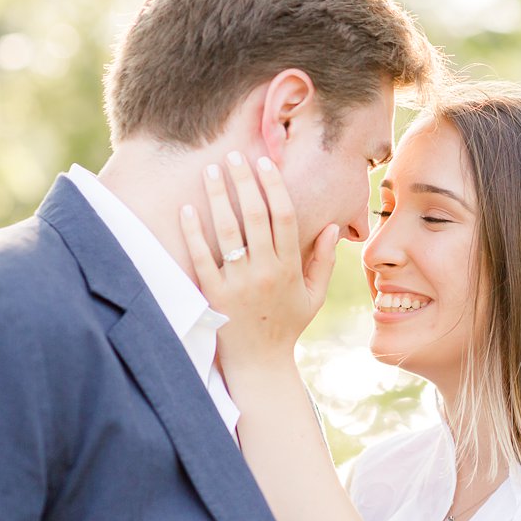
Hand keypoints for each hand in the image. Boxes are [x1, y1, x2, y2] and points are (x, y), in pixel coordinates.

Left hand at [179, 152, 338, 372]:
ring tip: (210, 170)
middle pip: (255, 216)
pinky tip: (186, 208)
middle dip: (244, 181)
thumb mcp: (314, 296)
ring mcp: (239, 283)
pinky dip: (193, 231)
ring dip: (218, 197)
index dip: (274, 186)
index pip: (284, 216)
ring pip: (228, 231)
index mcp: (290, 268)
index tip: (265, 162)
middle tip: (233, 155)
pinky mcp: (214, 294)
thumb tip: (333, 228)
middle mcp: (266, 271)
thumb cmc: (288, 326)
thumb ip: (324, 262)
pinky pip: (202, 257)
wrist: (260, 364)